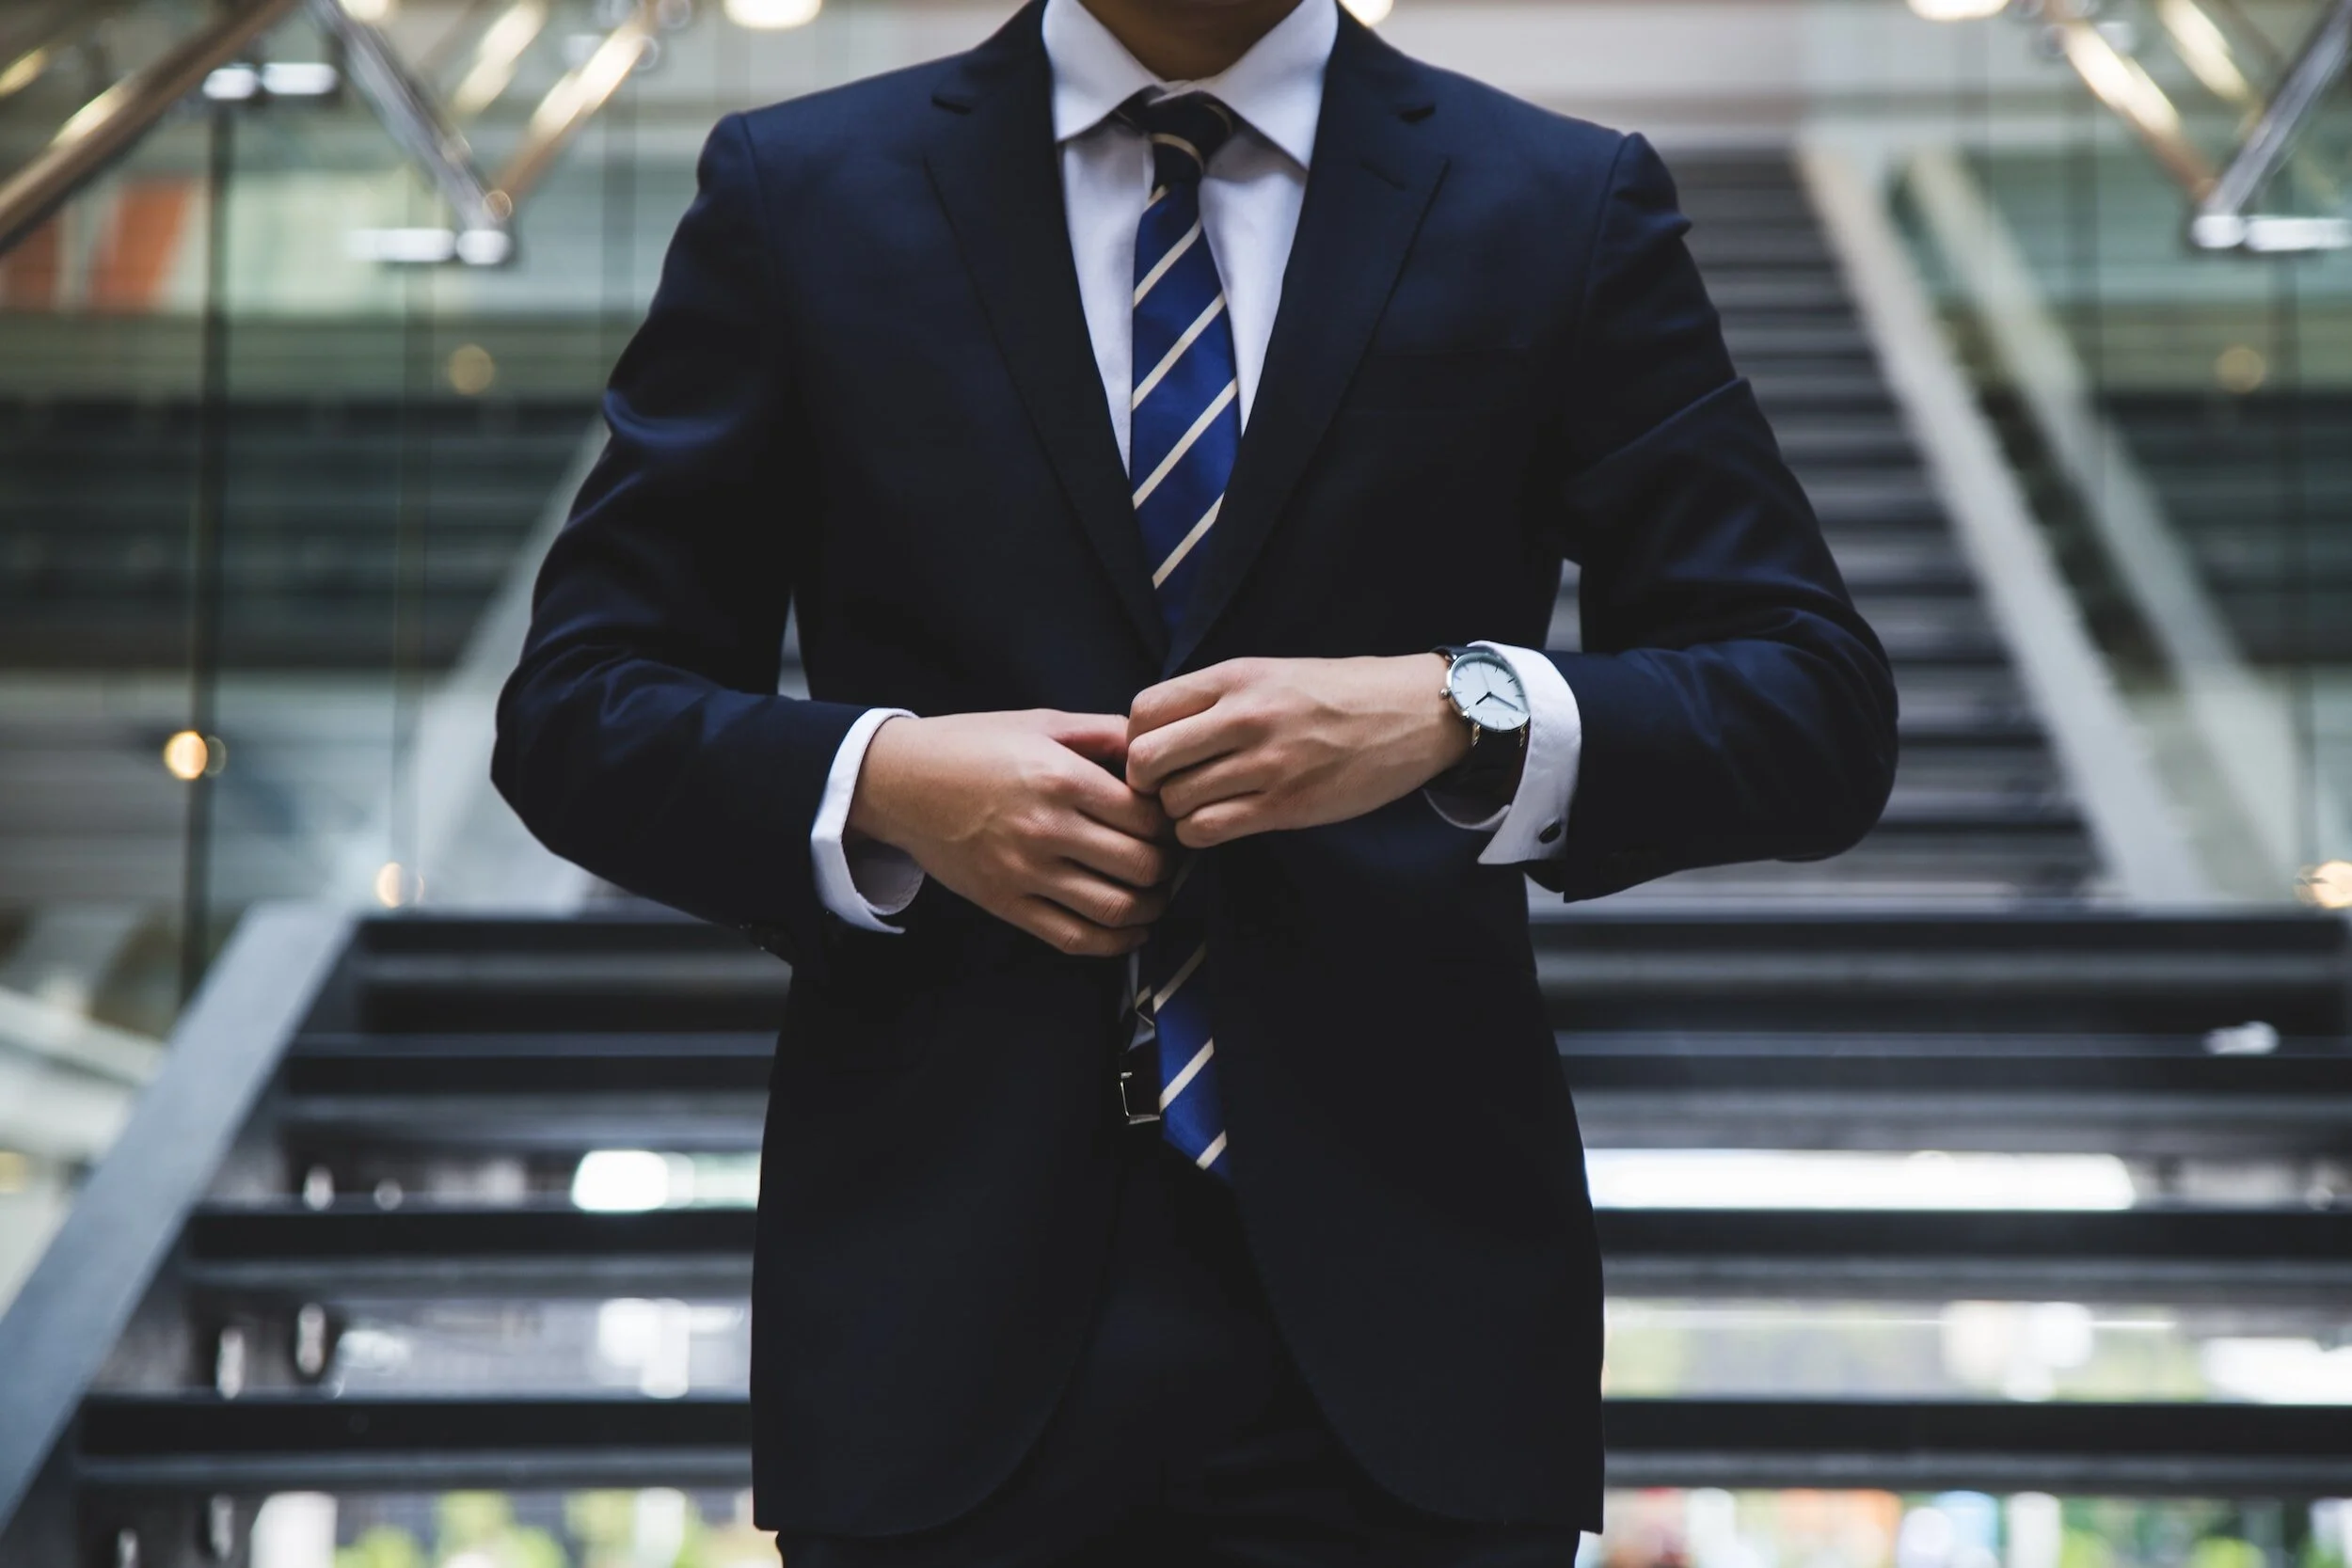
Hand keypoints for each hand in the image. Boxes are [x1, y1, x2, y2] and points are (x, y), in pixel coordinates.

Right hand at [847, 710, 1174, 956]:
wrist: (900, 782)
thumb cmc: (972, 746)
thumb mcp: (1041, 723)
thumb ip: (1104, 733)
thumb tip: (1156, 748)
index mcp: (1061, 778)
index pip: (1147, 817)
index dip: (1171, 823)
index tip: (1171, 822)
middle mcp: (1047, 829)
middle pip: (1142, 866)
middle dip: (1168, 867)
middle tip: (1170, 859)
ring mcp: (1025, 872)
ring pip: (1116, 909)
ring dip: (1151, 908)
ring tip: (1155, 894)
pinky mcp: (1006, 903)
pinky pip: (1074, 938)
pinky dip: (1115, 943)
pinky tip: (1130, 930)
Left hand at [1126, 656, 1469, 848]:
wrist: (1412, 714)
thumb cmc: (1337, 695)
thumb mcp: (1270, 674)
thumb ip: (1214, 698)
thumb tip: (1153, 732)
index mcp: (1235, 677)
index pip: (1143, 711)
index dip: (1135, 739)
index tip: (1156, 752)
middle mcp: (1244, 717)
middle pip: (1146, 760)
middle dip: (1146, 782)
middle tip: (1167, 787)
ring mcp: (1266, 764)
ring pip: (1175, 802)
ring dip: (1177, 812)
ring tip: (1200, 804)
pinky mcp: (1286, 805)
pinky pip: (1208, 830)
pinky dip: (1200, 834)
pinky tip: (1218, 823)